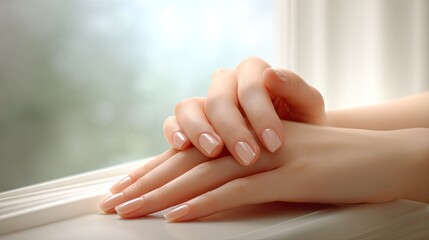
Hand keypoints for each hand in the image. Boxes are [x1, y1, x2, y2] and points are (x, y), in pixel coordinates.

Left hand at [100, 122, 427, 220]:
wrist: (378, 156)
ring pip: (204, 175)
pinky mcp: (288, 175)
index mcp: (245, 140)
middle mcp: (250, 143)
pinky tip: (177, 216)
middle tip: (113, 202)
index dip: (157, 171)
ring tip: (130, 210)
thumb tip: (211, 197)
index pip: (192, 156)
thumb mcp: (280, 166)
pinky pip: (238, 189)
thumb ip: (247, 176)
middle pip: (188, 163)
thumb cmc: (330, 164)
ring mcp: (268, 157)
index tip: (127, 188)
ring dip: (163, 194)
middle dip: (146, 183)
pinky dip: (204, 203)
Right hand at [163, 57, 327, 165]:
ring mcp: (204, 103)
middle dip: (233, 128)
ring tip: (215, 152)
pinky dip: (174, 132)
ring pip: (189, 107)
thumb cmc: (301, 125)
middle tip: (249, 157)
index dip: (260, 113)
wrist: (287, 144)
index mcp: (253, 72)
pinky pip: (172, 122)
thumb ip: (296, 89)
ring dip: (200, 129)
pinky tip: (182, 146)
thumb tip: (271, 74)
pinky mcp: (187, 123)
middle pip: (218, 98)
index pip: (250, 85)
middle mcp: (225, 83)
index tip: (274, 143)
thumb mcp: (308, 108)